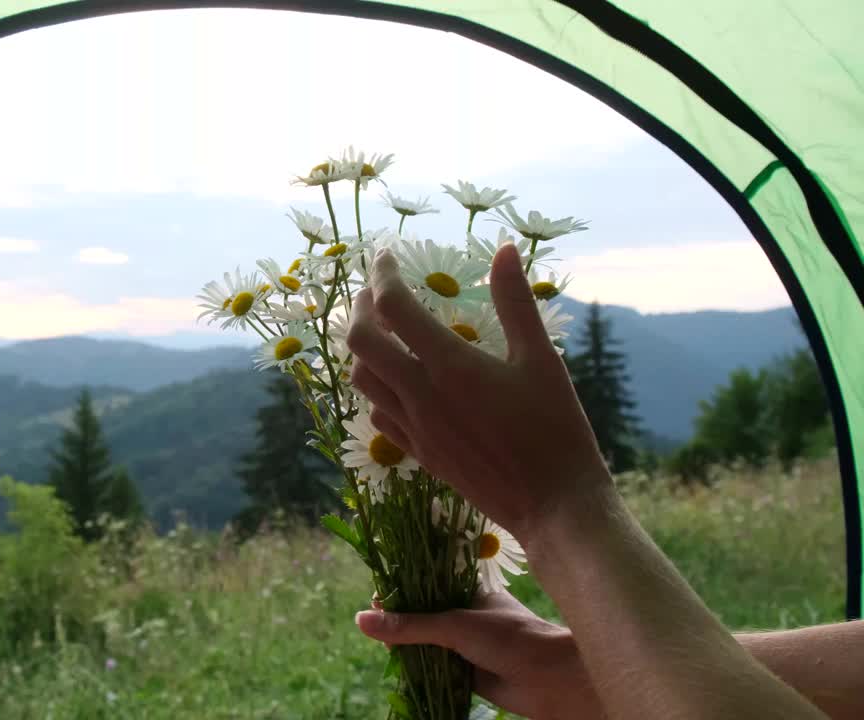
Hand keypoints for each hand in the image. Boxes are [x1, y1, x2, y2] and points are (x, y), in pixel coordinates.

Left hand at [345, 244, 611, 546]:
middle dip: (361, 308)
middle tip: (376, 289)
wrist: (553, 506)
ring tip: (381, 329)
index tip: (386, 255)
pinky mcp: (420, 454)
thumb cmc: (557, 428)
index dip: (382, 274)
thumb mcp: (542, 359)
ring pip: (362, 380)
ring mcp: (415, 428)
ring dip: (363, 349)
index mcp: (449, 366)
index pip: (394, 307)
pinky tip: (396, 380)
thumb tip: (504, 249)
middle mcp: (420, 395)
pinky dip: (377, 389)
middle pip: (361, 342)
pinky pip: (378, 416)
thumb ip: (516, 302)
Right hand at [356, 593, 601, 719]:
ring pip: (428, 642)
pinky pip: (435, 668)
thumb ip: (410, 625)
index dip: (402, 587)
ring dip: (408, 646)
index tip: (375, 593)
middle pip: (423, 614)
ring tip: (380, 645)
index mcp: (468, 589)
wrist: (552, 680)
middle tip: (371, 622)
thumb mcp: (455, 625)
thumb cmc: (510, 637)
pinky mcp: (467, 672)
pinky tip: (398, 667)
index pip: (427, 582)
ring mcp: (466, 644)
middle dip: (400, 619)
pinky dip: (419, 669)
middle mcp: (466, 614)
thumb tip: (362, 621)